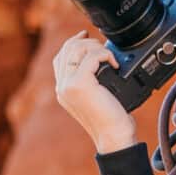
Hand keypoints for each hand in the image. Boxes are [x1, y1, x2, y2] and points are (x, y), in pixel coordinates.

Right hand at [52, 29, 138, 152]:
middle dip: (87, 42)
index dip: (73, 42)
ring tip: (109, 56)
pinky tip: (115, 63)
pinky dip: (105, 55)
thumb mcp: (98, 98)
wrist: (114, 138)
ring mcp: (68, 85)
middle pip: (67, 49)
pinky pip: (91, 57)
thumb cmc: (112, 121)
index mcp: (63, 90)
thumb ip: (92, 81)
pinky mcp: (80, 84)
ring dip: (96, 47)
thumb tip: (100, 61)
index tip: (87, 36)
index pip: (60, 57)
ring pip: (76, 49)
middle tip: (104, 47)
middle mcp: (62, 87)